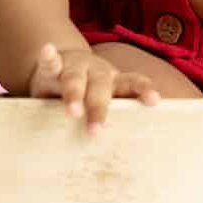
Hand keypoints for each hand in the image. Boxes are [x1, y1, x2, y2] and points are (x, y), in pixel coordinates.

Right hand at [29, 40, 162, 131]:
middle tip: (96, 131)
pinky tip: (48, 51)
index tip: (154, 100)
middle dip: (99, 109)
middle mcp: (97, 72)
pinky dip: (49, 57)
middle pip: (101, 87)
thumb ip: (110, 119)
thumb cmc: (86, 95)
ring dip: (75, 94)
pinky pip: (51, 62)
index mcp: (113, 82)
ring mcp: (74, 67)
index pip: (132, 83)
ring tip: (73, 111)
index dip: (143, 90)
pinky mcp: (53, 66)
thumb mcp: (100, 104)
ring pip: (75, 78)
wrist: (62, 66)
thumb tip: (121, 151)